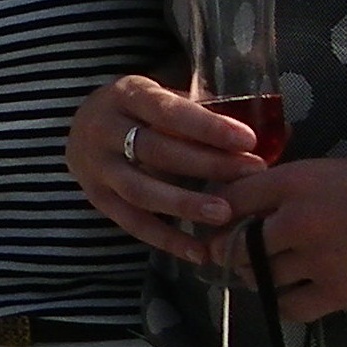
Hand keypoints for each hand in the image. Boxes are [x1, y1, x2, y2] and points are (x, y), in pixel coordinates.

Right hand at [67, 75, 262, 256]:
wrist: (82, 129)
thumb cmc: (139, 111)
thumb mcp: (160, 95)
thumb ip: (200, 110)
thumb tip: (264, 130)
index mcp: (126, 94)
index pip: (168, 111)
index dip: (207, 126)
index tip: (247, 139)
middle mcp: (104, 130)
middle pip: (157, 151)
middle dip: (208, 163)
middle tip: (252, 172)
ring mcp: (96, 168)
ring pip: (142, 191)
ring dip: (185, 204)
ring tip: (225, 214)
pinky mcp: (97, 199)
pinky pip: (133, 223)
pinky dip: (166, 240)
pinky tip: (199, 251)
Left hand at [208, 153, 346, 325]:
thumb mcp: (334, 169)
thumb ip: (294, 187)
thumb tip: (258, 204)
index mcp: (294, 180)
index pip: (232, 199)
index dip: (218, 214)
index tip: (214, 223)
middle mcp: (296, 220)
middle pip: (237, 245)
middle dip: (231, 251)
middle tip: (234, 255)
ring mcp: (316, 259)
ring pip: (259, 278)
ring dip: (255, 278)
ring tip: (263, 274)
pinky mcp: (339, 292)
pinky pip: (290, 307)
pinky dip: (284, 303)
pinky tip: (291, 295)